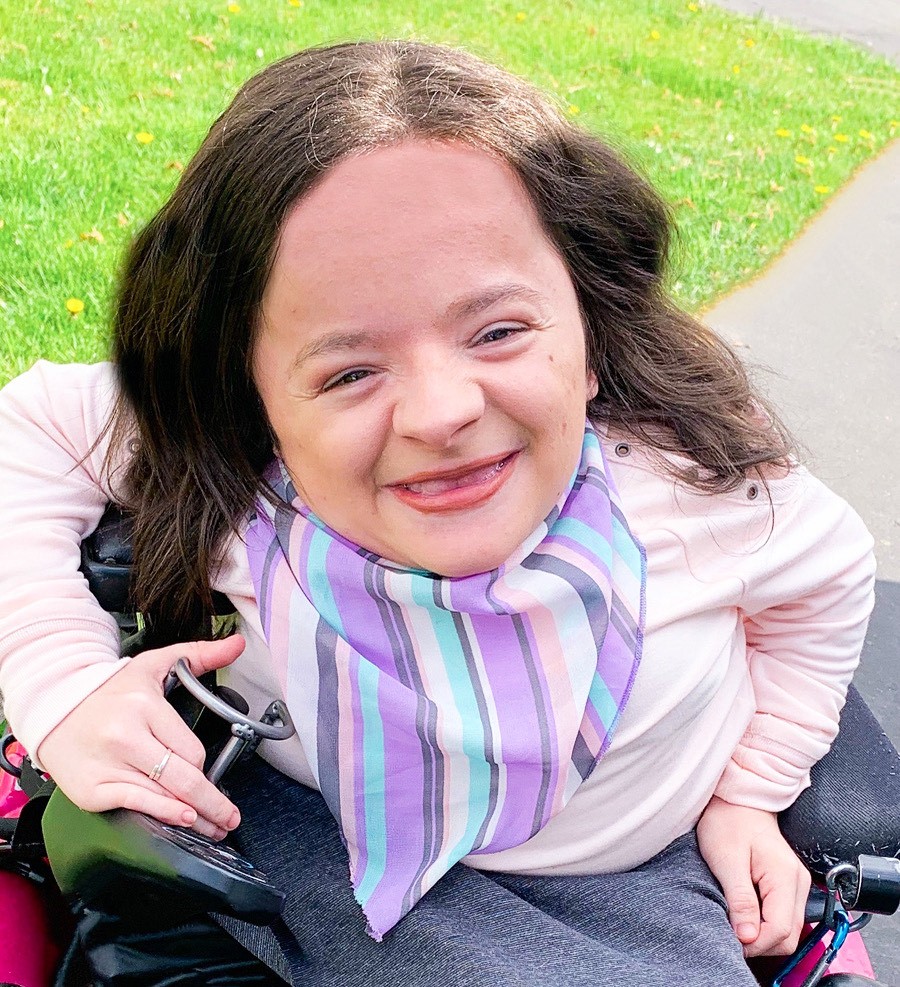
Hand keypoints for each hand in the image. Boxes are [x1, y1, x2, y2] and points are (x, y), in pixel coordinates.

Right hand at [36, 636, 245, 839]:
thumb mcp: (155, 665)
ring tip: (214, 826)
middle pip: (183, 778)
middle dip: (213, 802)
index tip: (212, 772)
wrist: (52, 706)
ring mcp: (106, 766)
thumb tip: (237, 644)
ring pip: (163, 797)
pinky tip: (183, 820)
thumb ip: (199, 655)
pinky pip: (135, 805)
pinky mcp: (90, 790)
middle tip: (230, 817)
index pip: (191, 749)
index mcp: (144, 706)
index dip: (205, 764)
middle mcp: (125, 737)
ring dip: (194, 815)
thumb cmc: (109, 691)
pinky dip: (162, 815)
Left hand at [697, 795, 810, 957]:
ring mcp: (795, 883)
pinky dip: (764, 922)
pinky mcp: (787, 883)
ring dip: (762, 934)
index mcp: (785, 877)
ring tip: (734, 922)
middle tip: (730, 934)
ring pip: (787, 929)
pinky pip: (781, 915)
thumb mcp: (727, 860)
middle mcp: (798, 882)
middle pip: (788, 935)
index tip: (731, 940)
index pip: (781, 930)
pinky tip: (744, 912)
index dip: (755, 943)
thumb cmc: (728, 821)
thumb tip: (748, 938)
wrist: (736, 799)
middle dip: (760, 943)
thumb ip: (740, 900)